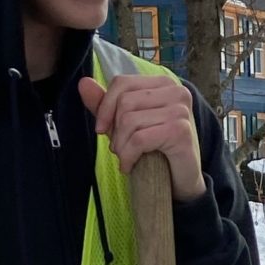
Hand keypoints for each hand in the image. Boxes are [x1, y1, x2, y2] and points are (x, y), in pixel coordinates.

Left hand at [78, 72, 205, 202]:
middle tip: (119, 149)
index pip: (122, 82)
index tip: (101, 129)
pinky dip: (128, 156)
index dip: (105, 106)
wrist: (180, 181)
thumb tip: (83, 82)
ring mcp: (181, 110)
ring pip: (130, 120)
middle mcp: (176, 91)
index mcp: (163, 83)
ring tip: (125, 158)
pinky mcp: (180, 131)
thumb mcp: (126, 124)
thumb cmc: (155, 149)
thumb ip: (105, 104)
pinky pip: (139, 139)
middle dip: (115, 130)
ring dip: (121, 146)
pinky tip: (129, 166)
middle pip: (125, 101)